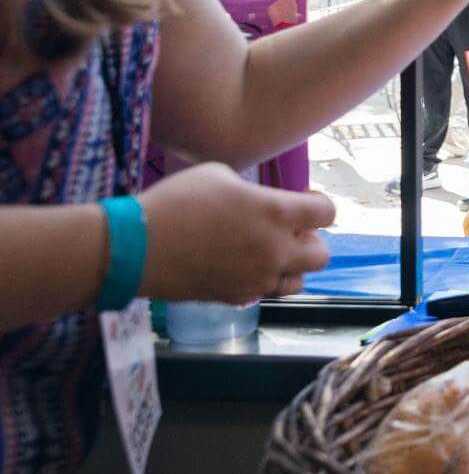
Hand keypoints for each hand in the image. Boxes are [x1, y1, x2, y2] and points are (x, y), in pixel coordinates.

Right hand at [138, 163, 335, 303]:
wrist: (135, 247)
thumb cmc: (175, 201)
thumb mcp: (219, 175)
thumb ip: (253, 192)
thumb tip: (261, 203)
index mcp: (276, 213)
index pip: (327, 213)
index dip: (317, 205)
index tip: (301, 201)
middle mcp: (275, 250)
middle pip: (322, 255)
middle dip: (311, 240)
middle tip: (287, 230)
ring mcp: (256, 279)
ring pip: (298, 282)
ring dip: (290, 266)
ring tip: (266, 252)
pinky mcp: (235, 297)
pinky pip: (264, 293)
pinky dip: (261, 281)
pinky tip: (240, 266)